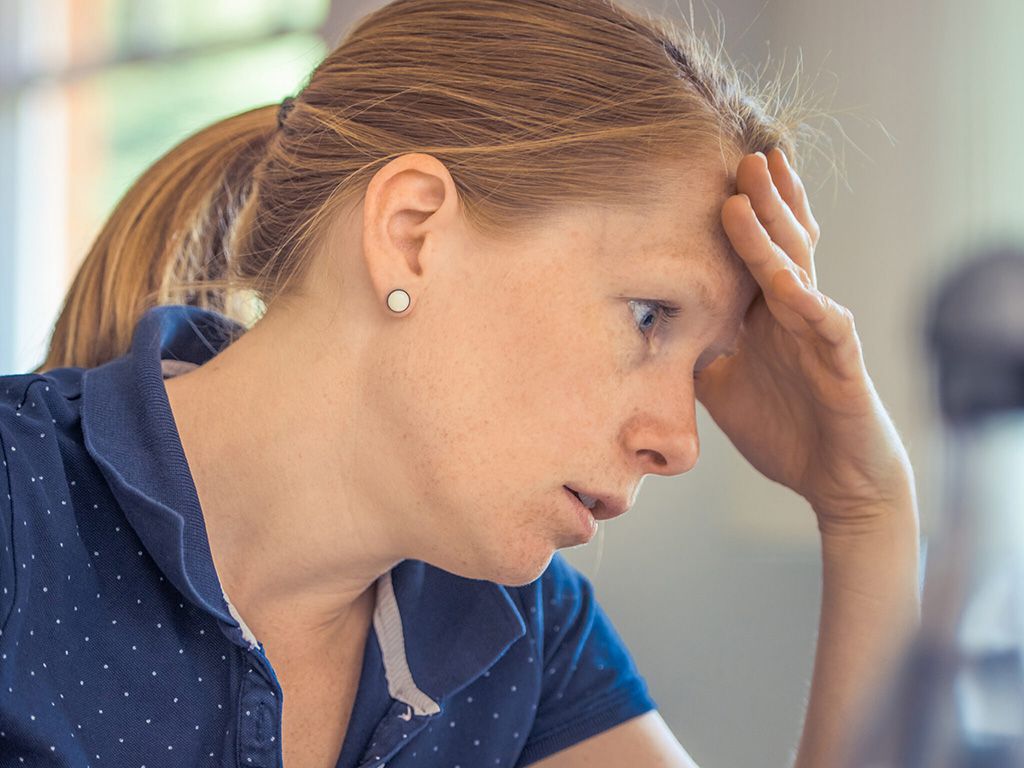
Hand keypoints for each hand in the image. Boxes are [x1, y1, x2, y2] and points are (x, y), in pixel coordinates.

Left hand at [695, 148, 913, 531]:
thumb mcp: (721, 387)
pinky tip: (786, 281)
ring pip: (799, 271)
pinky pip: (826, 326)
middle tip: (740, 153)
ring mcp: (821, 334)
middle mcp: (796, 313)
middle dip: (761, 199)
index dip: (743, 213)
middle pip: (780, 244)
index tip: (714, 171)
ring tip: (750, 192)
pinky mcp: (843, 365)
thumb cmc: (784, 428)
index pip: (755, 251)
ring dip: (773, 232)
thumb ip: (694, 352)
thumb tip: (645, 331)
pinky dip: (807, 302)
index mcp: (769, 315)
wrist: (836, 480)